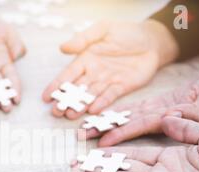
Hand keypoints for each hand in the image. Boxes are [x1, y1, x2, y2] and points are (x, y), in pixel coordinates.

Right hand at [43, 20, 178, 118]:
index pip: (68, 75)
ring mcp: (107, 81)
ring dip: (80, 106)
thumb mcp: (103, 29)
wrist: (152, 41)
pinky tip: (92, 110)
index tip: (46, 97)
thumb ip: (83, 38)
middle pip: (76, 89)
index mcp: (86, 59)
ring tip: (70, 115)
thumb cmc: (127, 32)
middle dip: (66, 101)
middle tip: (55, 112)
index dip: (56, 86)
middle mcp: (93, 73)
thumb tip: (63, 47)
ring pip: (90, 95)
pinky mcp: (121, 87)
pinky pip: (109, 96)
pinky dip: (102, 103)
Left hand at [85, 70, 198, 145]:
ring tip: (84, 129)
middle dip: (103, 136)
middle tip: (81, 142)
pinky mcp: (153, 107)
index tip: (102, 145)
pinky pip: (132, 110)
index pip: (139, 132)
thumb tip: (168, 119)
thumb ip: (191, 117)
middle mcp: (156, 127)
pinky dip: (117, 111)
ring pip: (125, 121)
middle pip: (125, 131)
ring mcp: (153, 116)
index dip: (120, 136)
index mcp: (168, 130)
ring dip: (105, 124)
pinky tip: (101, 114)